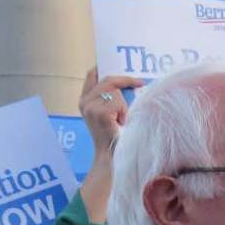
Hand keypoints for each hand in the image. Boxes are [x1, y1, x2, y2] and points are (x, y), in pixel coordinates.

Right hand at [77, 68, 143, 222]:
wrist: (113, 159)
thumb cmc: (117, 138)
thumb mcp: (113, 115)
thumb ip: (112, 98)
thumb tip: (131, 82)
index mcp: (85, 101)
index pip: (92, 75)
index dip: (104, 67)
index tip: (118, 65)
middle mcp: (84, 102)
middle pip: (108, 80)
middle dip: (126, 81)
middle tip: (140, 83)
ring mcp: (90, 107)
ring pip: (115, 91)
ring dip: (125, 105)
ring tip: (122, 121)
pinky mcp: (99, 113)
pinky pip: (119, 102)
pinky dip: (125, 113)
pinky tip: (121, 125)